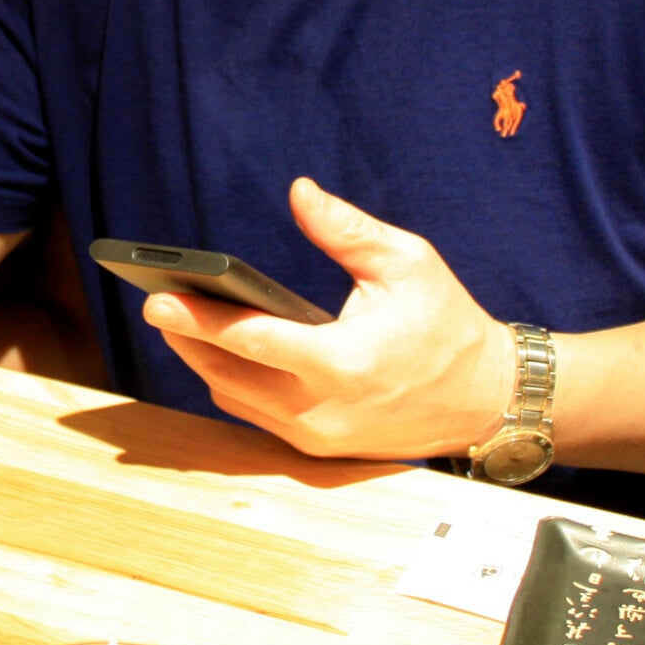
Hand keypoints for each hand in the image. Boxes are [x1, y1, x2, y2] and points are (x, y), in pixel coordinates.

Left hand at [143, 178, 512, 460]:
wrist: (486, 399)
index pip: (254, 342)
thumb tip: (300, 192)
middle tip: (157, 302)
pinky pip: (255, 417)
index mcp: (345, 364)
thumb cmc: (447, 324)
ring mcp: (319, 439)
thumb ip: (346, 229)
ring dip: (204, 363)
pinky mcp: (318, 452)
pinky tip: (217, 350)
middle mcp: (324, 411)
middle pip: (228, 376)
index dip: (200, 320)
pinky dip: (233, 384)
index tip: (159, 299)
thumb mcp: (406, 262)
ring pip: (235, 400)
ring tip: (179, 321)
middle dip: (187, 339)